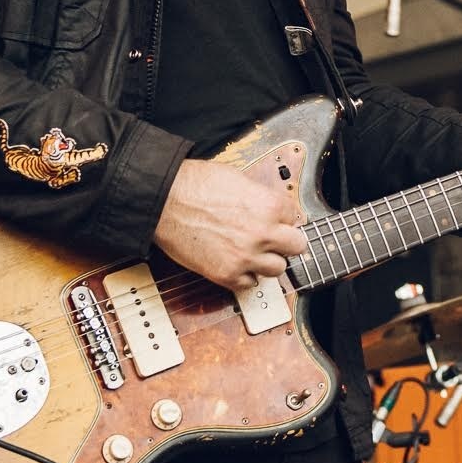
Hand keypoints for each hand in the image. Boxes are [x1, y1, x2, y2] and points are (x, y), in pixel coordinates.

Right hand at [152, 158, 305, 291]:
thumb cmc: (194, 184)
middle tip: (275, 239)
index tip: (276, 220)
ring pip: (278, 269)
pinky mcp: (226, 274)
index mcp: (269, 205)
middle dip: (286, 241)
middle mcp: (262, 233)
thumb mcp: (238, 178)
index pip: (295, 217)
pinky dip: (245, 276)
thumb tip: (270, 206)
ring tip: (254, 252)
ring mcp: (246, 256)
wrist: (164, 200)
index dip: (283, 218)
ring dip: (268, 260)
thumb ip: (260, 196)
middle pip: (297, 246)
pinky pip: (250, 284)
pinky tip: (237, 263)